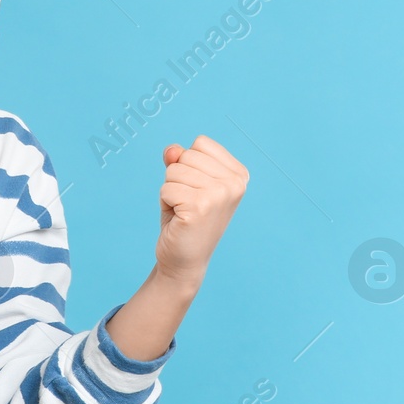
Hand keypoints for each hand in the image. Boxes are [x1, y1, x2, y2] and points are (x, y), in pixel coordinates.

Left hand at [155, 135, 248, 289]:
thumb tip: (172, 150)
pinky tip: (179, 219)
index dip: (188, 164)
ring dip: (170, 191)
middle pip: (186, 155)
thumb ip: (179, 158)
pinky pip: (166, 188)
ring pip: (174, 170)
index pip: (200, 143)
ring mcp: (220, 194)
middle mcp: (235, 183)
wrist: (184, 260)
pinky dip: (165, 203)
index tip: (197, 190)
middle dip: (177, 178)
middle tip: (187, 204)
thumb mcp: (184, 181)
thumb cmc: (184, 218)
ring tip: (183, 212)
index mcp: (238, 174)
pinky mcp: (200, 206)